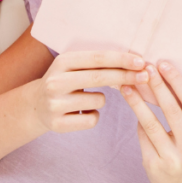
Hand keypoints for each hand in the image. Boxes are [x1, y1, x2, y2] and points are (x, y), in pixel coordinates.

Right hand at [31, 50, 145, 133]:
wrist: (35, 106)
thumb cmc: (66, 82)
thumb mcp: (75, 67)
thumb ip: (99, 64)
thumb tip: (136, 64)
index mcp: (63, 61)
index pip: (97, 58)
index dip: (121, 59)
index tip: (141, 61)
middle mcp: (56, 81)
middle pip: (100, 77)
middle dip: (126, 76)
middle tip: (146, 76)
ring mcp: (55, 104)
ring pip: (98, 101)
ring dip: (102, 100)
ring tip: (86, 99)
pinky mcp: (57, 124)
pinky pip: (92, 120)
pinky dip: (93, 116)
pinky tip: (80, 113)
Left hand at [122, 61, 181, 182]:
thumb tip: (159, 80)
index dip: (176, 80)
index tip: (163, 63)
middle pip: (171, 109)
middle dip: (157, 85)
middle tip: (145, 68)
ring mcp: (172, 158)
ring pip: (151, 123)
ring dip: (137, 101)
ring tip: (127, 85)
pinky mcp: (154, 164)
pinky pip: (143, 136)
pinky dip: (138, 119)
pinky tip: (132, 105)